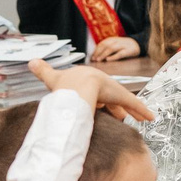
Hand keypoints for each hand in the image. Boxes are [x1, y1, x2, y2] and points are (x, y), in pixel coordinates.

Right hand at [35, 61, 152, 121]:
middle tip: (119, 118)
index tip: (102, 107)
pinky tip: (150, 118)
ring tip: (134, 120)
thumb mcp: (52, 78)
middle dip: (115, 107)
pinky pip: (134, 104)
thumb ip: (42, 71)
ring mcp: (111, 89)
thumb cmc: (64, 85)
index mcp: (86, 78)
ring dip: (130, 110)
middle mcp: (100, 82)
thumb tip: (30, 61)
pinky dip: (142, 110)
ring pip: (123, 101)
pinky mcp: (121, 96)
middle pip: (110, 96)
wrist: (75, 86)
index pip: (95, 90)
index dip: (100, 99)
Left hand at [89, 36, 139, 63]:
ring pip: (111, 49)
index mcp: (112, 39)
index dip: (96, 50)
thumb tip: (96, 55)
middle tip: (94, 59)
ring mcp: (122, 46)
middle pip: (105, 45)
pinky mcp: (128, 51)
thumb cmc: (124, 46)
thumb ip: (107, 48)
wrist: (137, 44)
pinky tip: (108, 59)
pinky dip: (113, 57)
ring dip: (103, 54)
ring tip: (99, 60)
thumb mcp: (115, 44)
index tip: (92, 56)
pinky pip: (120, 54)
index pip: (102, 44)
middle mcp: (116, 41)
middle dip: (98, 52)